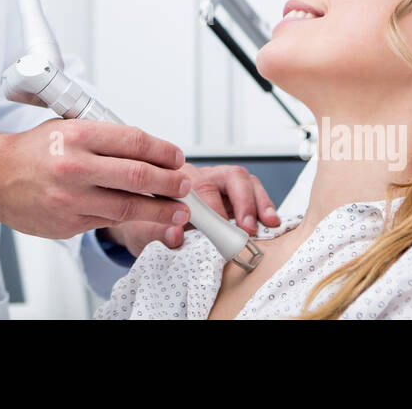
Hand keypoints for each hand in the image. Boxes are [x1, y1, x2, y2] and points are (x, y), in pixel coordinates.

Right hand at [0, 118, 193, 238]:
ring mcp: (72, 199)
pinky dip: (128, 217)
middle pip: (138, 175)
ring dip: (160, 209)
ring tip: (177, 209)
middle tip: (185, 186)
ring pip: (129, 206)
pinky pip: (108, 221)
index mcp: (77, 136)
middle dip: (170, 182)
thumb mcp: (67, 127)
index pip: (134, 141)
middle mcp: (75, 166)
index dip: (163, 151)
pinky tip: (140, 213)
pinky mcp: (69, 223)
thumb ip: (104, 137)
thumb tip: (147, 149)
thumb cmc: (33, 151)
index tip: (177, 157)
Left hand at [98, 162, 279, 257]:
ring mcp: (217, 182)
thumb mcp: (142, 232)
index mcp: (175, 180)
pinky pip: (253, 190)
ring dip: (256, 202)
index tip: (219, 228)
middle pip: (227, 176)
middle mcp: (199, 176)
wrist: (145, 223)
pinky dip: (263, 205)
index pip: (198, 186)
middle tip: (246, 228)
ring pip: (242, 179)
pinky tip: (269, 221)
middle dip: (241, 202)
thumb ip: (156, 233)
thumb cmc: (146, 224)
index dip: (211, 206)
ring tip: (263, 225)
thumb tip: (174, 235)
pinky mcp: (232, 193)